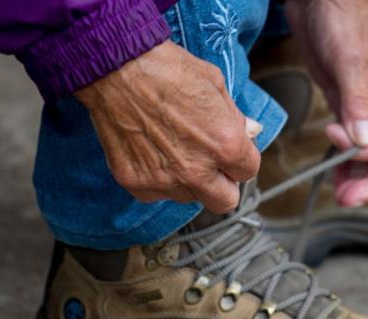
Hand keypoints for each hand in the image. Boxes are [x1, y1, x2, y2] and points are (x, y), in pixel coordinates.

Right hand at [75, 40, 261, 213]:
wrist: (116, 68)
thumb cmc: (167, 69)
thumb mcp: (215, 84)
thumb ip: (235, 117)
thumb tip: (251, 132)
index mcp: (225, 145)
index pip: (248, 172)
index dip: (240, 160)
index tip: (231, 152)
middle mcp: (196, 171)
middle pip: (224, 201)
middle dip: (223, 185)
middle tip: (211, 164)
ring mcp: (164, 180)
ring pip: (189, 197)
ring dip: (188, 181)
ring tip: (173, 148)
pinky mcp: (136, 182)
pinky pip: (156, 193)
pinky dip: (157, 178)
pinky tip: (151, 151)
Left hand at [285, 0, 367, 206]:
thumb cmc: (340, 16)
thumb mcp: (349, 58)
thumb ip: (356, 101)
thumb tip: (361, 140)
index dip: (365, 151)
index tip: (334, 137)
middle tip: (349, 199)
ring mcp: (366, 109)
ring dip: (359, 179)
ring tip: (340, 195)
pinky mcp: (346, 108)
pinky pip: (353, 145)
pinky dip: (345, 163)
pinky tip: (335, 175)